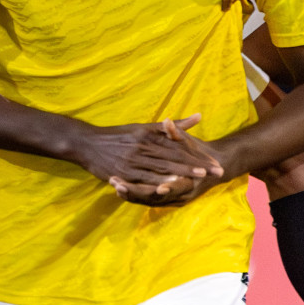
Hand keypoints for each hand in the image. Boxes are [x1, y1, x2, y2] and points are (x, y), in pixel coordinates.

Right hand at [75, 114, 222, 195]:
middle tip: (216, 171)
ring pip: (161, 168)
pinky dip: (156, 183)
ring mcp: (133, 160)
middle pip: (174, 158)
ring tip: (199, 178)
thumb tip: (199, 116)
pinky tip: (168, 189)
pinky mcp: (123, 172)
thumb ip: (172, 126)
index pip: (179, 147)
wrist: (87, 143)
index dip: (198, 156)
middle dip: (196, 165)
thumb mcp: (144, 127)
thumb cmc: (118, 136)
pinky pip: (142, 179)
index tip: (215, 162)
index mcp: (150, 136)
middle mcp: (143, 147)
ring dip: (180, 173)